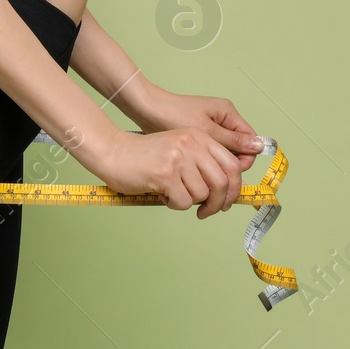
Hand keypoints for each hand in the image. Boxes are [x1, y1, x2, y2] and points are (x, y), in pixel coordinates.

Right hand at [92, 126, 246, 217]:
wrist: (114, 152)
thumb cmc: (145, 156)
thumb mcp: (180, 148)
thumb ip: (202, 163)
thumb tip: (224, 192)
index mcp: (199, 137)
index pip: (232, 164)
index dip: (235, 187)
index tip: (228, 201)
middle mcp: (192, 144)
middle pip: (222, 182)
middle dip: (218, 203)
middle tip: (207, 211)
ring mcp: (179, 158)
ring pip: (202, 195)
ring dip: (189, 202)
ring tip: (173, 193)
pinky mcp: (165, 174)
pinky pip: (183, 202)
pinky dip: (175, 204)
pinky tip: (163, 195)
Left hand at [135, 85, 264, 176]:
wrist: (145, 110)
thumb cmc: (172, 114)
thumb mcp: (205, 130)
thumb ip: (232, 140)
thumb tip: (259, 146)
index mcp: (228, 114)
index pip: (249, 140)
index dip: (245, 160)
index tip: (231, 176)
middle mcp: (223, 121)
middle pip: (238, 150)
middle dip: (231, 170)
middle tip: (219, 185)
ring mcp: (211, 130)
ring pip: (224, 156)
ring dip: (218, 171)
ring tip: (207, 183)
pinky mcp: (198, 139)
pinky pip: (210, 156)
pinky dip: (207, 168)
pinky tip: (199, 177)